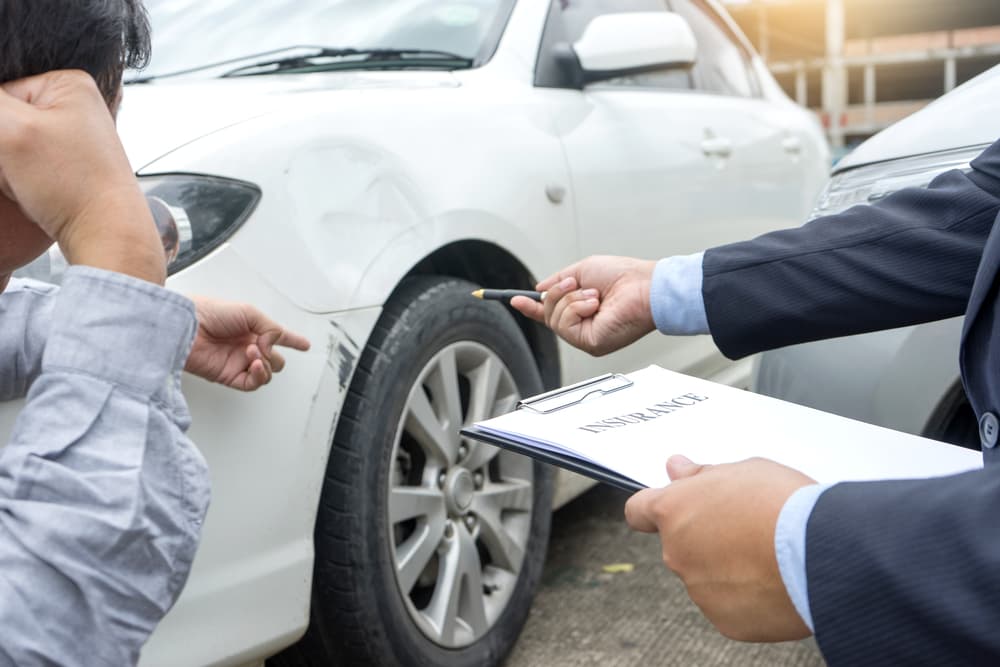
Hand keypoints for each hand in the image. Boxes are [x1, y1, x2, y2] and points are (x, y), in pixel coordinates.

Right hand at [0, 70, 163, 282]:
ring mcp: (74, 138)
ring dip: (10, 170)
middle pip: (6, 121)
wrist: (105, 233)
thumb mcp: (13, 129)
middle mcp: (76, 107)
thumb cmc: (73, 184)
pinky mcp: (70, 165)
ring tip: (35, 183)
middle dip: (4, 151)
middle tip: (27, 170)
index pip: (0, 92)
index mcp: (68, 84)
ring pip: (11, 148)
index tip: (13, 150)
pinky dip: (22, 182)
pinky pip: (26, 167)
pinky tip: (39, 193)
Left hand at [186, 297, 310, 391]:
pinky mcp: (229, 376)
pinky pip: (253, 383)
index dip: (293, 340)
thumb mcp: (249, 312)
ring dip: (267, 363)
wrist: (187, 326)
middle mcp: (246, 346)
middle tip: (265, 347)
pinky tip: (255, 363)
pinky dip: (260, 375)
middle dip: (276, 355)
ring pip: (268, 372)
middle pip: (276, 360)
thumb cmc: (210, 312)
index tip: (304, 345)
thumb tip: (274, 345)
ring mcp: (238, 362)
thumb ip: (271, 329)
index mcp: (252, 328)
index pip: (277, 336)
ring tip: (253, 352)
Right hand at [510, 256, 655, 355]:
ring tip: (594, 295)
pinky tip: (595, 305)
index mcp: (582, 309)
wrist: (644, 286)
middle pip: (548, 314)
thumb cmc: (624, 277)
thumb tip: (538, 290)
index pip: (551, 313)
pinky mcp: (590, 344)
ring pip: (554, 319)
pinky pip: (565, 325)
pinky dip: (577, 308)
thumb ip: (558, 281)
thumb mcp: (582, 270)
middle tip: (576, 284)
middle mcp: (584, 326)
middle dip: (557, 294)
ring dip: (571, 300)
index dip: (532, 307)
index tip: (515, 300)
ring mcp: (586, 337)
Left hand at [624, 455, 814, 641]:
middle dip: (705, 537)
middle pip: (681, 544)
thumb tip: (676, 468)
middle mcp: (677, 552)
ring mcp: (698, 590)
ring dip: (728, 567)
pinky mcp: (725, 620)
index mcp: (674, 510)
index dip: (651, 510)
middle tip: (747, 528)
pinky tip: (775, 581)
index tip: (666, 510)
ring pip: (707, 576)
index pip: (639, 510)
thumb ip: (701, 474)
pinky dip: (747, 597)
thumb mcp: (743, 470)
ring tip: (770, 555)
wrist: (819, 553)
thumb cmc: (782, 504)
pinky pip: (730, 605)